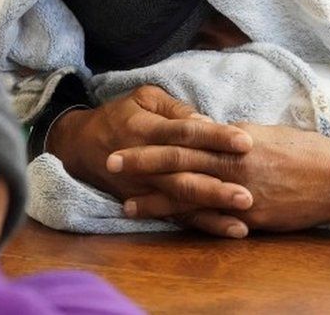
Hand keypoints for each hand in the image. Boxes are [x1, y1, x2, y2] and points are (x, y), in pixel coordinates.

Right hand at [46, 85, 255, 236]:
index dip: (214, 137)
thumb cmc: (121, 115)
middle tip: (248, 193)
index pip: (184, 133)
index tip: (245, 142)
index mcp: (145, 129)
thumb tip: (206, 123)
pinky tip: (233, 230)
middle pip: (183, 175)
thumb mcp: (144, 98)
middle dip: (216, 186)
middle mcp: (144, 163)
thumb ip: (175, 110)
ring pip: (181, 202)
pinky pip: (179, 218)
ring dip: (213, 212)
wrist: (81, 146)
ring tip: (244, 219)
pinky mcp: (147, 204)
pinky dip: (205, 225)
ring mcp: (145, 188)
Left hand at [108, 123, 329, 231]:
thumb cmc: (303, 151)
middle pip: (178, 162)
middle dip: (142, 164)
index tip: (126, 136)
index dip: (153, 139)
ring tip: (126, 203)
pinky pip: (213, 219)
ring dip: (155, 200)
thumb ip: (229, 136)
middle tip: (110, 161)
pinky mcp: (250, 217)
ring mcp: (240, 192)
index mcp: (234, 138)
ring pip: (188, 194)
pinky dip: (187, 221)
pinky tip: (168, 225)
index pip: (184, 136)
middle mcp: (233, 163)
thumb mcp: (263, 134)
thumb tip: (203, 133)